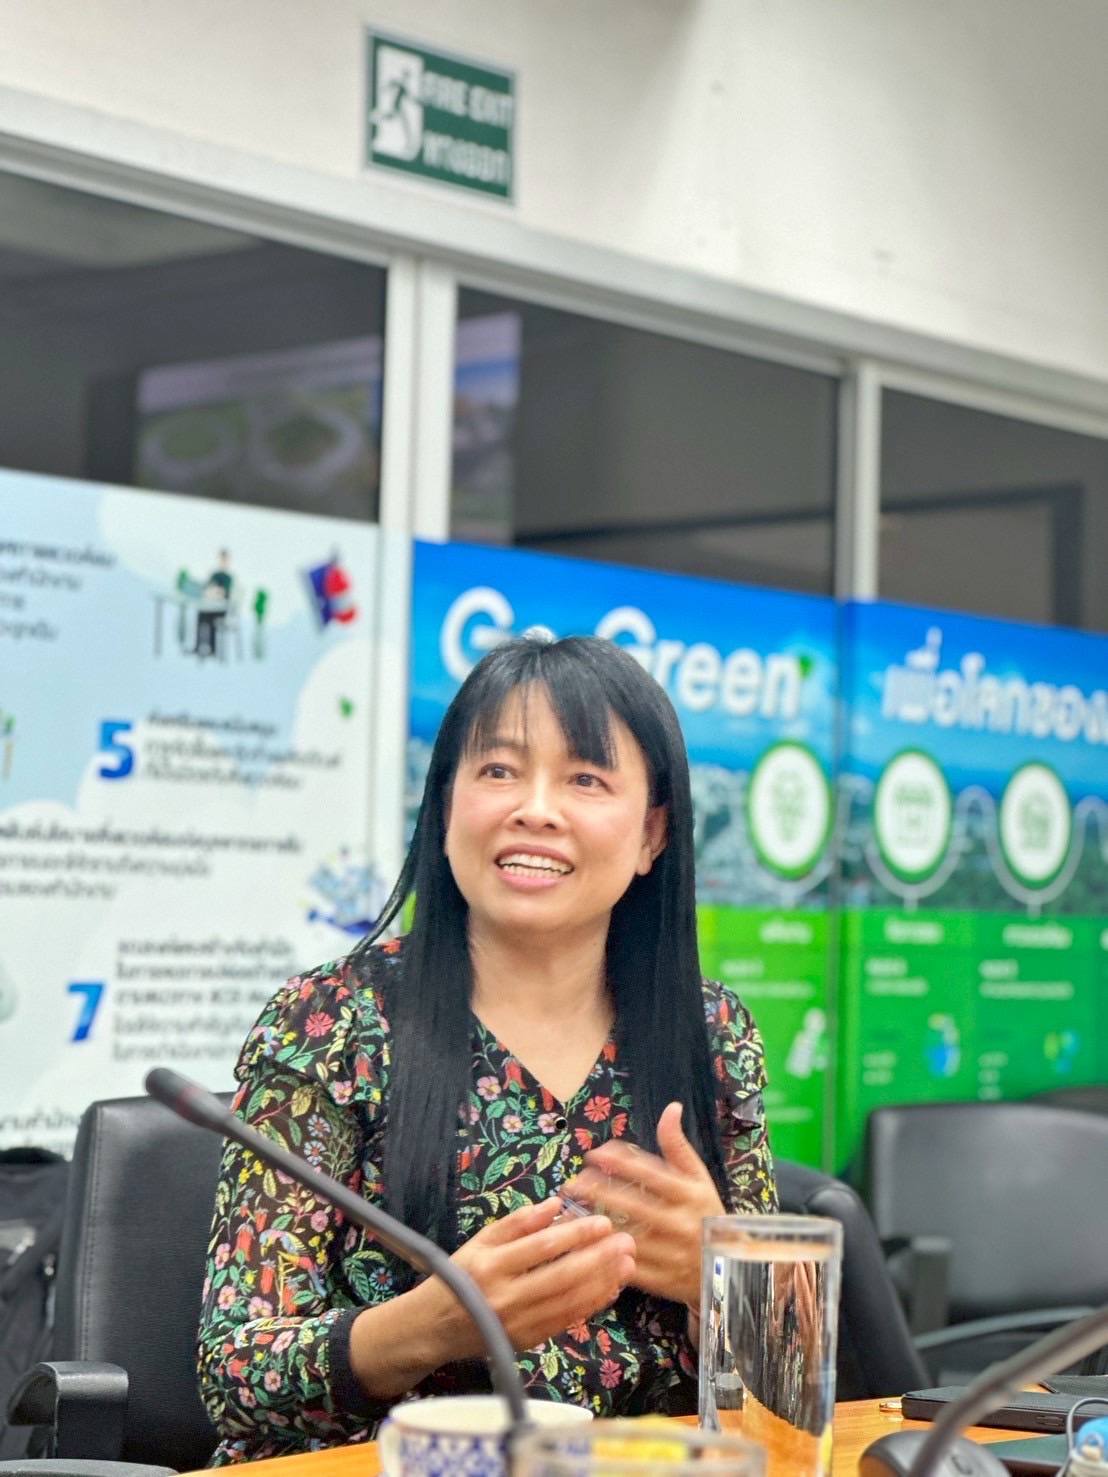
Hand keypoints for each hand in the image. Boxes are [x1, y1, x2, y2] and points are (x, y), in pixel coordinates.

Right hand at [415, 1197, 636, 1361]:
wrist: (434, 1327)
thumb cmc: (460, 1276)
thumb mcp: (481, 1241)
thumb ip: (517, 1222)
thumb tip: (555, 1204)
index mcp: (491, 1265)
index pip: (542, 1247)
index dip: (575, 1234)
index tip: (603, 1222)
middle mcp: (505, 1297)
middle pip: (561, 1276)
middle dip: (598, 1259)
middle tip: (627, 1242)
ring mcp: (516, 1323)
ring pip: (568, 1302)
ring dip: (602, 1283)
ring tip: (627, 1264)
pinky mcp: (526, 1342)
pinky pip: (564, 1322)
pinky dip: (590, 1306)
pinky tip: (609, 1289)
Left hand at [565, 1101, 723, 1312]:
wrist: (728, 1266)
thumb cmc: (705, 1213)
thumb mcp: (698, 1178)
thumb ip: (678, 1146)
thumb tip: (671, 1107)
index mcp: (689, 1196)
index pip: (651, 1174)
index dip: (620, 1162)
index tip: (594, 1154)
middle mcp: (681, 1224)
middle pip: (633, 1206)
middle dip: (600, 1192)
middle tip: (573, 1183)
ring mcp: (671, 1255)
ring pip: (627, 1237)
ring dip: (598, 1224)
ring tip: (572, 1210)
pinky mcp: (661, 1281)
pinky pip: (628, 1266)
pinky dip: (605, 1254)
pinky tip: (585, 1243)